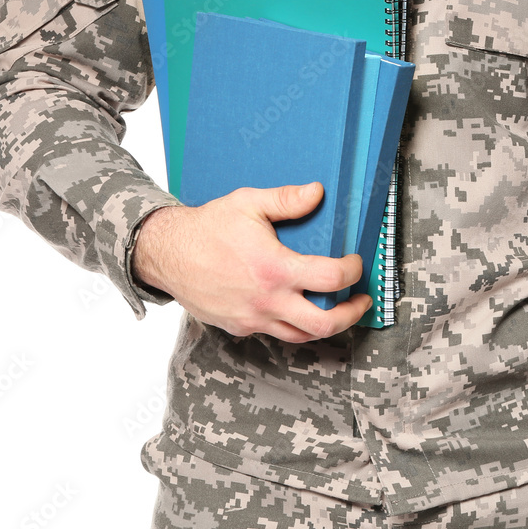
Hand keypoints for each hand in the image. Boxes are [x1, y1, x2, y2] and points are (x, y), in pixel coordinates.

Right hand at [132, 182, 370, 341]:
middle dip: (351, 314)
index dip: (353, 272)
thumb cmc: (207, 227)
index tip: (355, 263)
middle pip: (324, 324)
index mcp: (274, 269)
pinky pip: (275, 333)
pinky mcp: (240, 326)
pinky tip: (300, 308)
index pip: (331, 279)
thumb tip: (317, 192)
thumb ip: (286, 200)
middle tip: (361, 300)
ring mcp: (252, 318)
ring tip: (337, 308)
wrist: (166, 254)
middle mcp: (266, 300)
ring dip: (325, 324)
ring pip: (301, 335)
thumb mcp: (247, 203)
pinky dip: (294, 325)